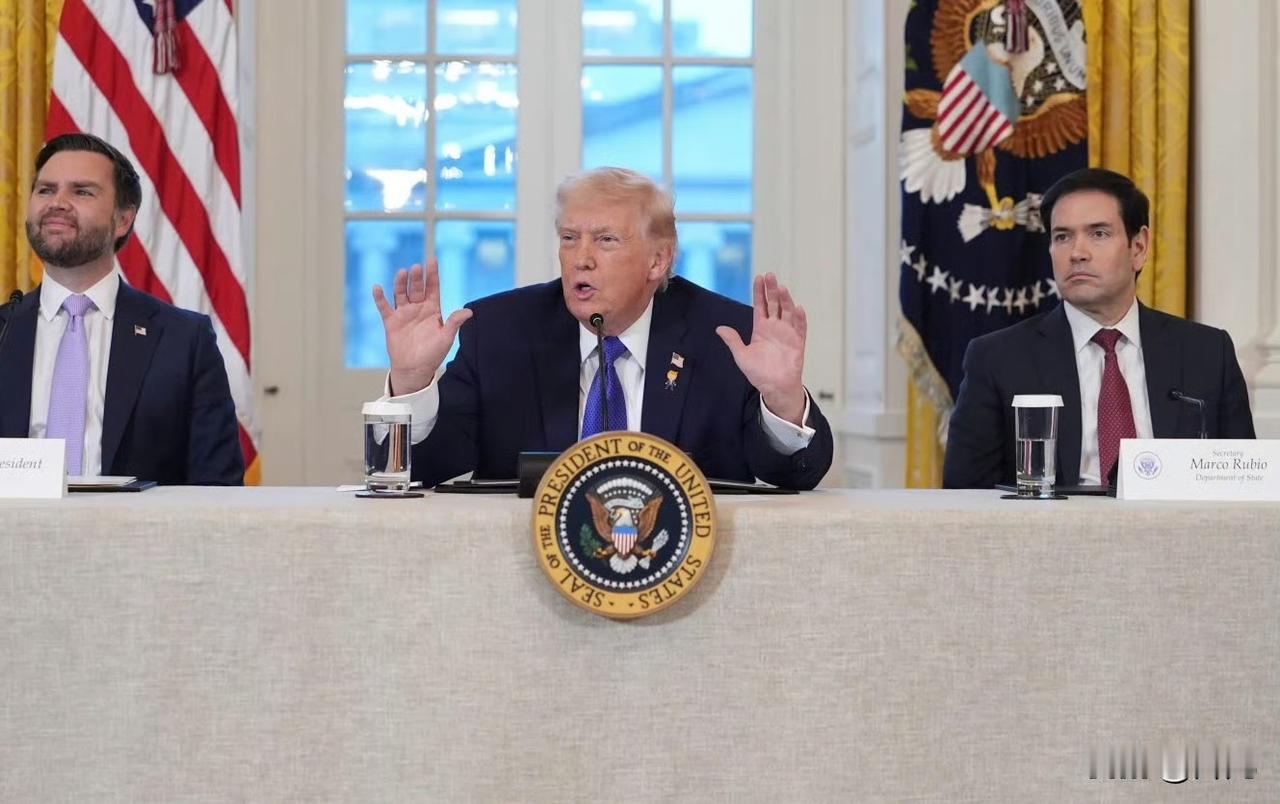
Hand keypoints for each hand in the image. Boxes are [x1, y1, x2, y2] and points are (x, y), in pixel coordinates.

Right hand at [372, 259, 472, 394]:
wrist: (415, 369)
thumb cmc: (433, 354)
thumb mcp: (446, 338)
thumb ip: (454, 322)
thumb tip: (469, 312)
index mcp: (432, 309)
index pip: (433, 287)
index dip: (432, 274)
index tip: (432, 259)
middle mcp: (417, 307)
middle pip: (417, 288)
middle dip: (417, 278)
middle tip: (417, 268)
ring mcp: (404, 313)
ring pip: (401, 294)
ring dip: (401, 283)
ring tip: (402, 273)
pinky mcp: (391, 322)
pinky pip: (384, 307)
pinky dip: (380, 298)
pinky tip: (377, 288)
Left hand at [716, 273, 807, 424]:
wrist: (774, 388)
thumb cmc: (759, 373)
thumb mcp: (742, 356)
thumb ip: (733, 341)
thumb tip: (719, 328)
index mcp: (761, 328)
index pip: (761, 305)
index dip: (759, 292)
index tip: (759, 278)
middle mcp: (775, 327)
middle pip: (774, 304)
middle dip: (772, 290)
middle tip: (770, 276)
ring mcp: (787, 333)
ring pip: (787, 312)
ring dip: (785, 300)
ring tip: (782, 288)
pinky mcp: (798, 342)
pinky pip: (800, 328)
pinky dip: (799, 318)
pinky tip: (798, 308)